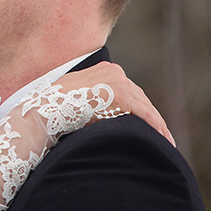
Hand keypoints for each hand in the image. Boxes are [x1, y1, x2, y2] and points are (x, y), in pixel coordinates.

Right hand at [54, 63, 174, 145]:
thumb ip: (95, 99)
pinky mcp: (120, 94)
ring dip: (157, 124)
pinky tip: (162, 137)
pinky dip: (155, 125)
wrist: (45, 109)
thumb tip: (103, 114)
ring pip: (145, 105)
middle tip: (162, 135)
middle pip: (140, 96)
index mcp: (104, 70)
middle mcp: (114, 72)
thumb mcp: (79, 97)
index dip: (141, 108)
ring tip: (165, 140)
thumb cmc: (56, 107)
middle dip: (151, 116)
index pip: (129, 90)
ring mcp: (118, 81)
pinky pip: (144, 111)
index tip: (149, 123)